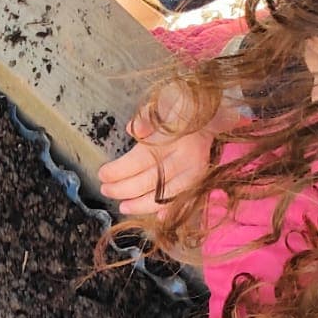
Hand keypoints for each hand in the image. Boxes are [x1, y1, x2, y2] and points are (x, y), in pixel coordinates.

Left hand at [100, 83, 216, 219]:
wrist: (215, 113)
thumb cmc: (184, 106)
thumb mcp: (165, 100)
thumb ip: (148, 117)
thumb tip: (134, 130)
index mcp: (175, 136)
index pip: (141, 159)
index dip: (119, 170)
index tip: (102, 174)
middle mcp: (187, 156)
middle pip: (151, 180)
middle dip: (124, 189)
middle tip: (106, 190)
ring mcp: (197, 170)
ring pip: (167, 195)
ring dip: (142, 205)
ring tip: (123, 207)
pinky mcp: (203, 179)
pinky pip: (186, 199)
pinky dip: (172, 209)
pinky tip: (158, 217)